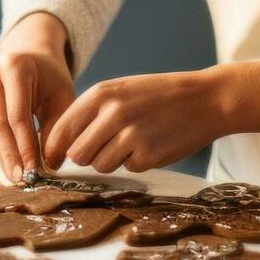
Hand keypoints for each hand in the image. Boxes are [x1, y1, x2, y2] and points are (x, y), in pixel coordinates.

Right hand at [0, 12, 75, 182]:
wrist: (33, 56)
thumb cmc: (51, 78)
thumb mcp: (63, 97)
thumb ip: (57, 129)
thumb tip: (50, 165)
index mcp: (14, 65)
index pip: (18, 115)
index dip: (25, 146)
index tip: (34, 171)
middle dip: (10, 155)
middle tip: (22, 181)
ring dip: (4, 156)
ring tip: (17, 178)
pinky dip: (0, 148)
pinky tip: (10, 165)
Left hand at [43, 61, 259, 173]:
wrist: (205, 99)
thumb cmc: (159, 95)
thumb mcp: (121, 90)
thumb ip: (91, 113)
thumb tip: (61, 146)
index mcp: (102, 94)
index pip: (62, 129)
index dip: (54, 149)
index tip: (53, 160)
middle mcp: (113, 114)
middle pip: (78, 154)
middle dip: (86, 157)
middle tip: (103, 148)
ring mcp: (131, 136)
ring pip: (100, 165)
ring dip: (111, 160)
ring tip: (132, 141)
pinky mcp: (148, 156)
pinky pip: (127, 169)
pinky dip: (136, 162)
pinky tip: (151, 144)